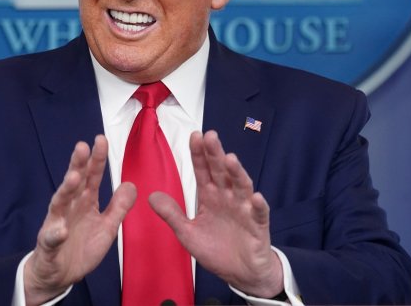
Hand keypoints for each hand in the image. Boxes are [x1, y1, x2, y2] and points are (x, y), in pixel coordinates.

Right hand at [24, 135, 135, 305]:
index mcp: (84, 202)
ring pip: (60, 204)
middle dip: (78, 165)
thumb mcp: (106, 227)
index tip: (101, 139)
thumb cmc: (81, 247)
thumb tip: (132, 184)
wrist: (58, 275)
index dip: (96, 159)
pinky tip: (60, 229)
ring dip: (66, 190)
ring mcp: (56, 224)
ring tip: (73, 178)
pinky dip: (55, 233)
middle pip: (74, 183)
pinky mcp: (49, 245)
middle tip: (82, 147)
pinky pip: (51, 238)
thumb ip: (118, 207)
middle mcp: (69, 208)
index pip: (91, 176)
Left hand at [149, 130, 282, 297]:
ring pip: (241, 187)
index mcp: (210, 197)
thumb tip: (151, 196)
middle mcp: (227, 198)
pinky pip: (259, 214)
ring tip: (230, 159)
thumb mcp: (187, 233)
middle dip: (215, 154)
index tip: (194, 136)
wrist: (241, 273)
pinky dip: (259, 206)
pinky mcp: (258, 227)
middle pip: (221, 172)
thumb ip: (172, 214)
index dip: (199, 154)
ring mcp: (244, 210)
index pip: (203, 170)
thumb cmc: (216, 250)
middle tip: (210, 136)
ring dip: (236, 173)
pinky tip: (256, 197)